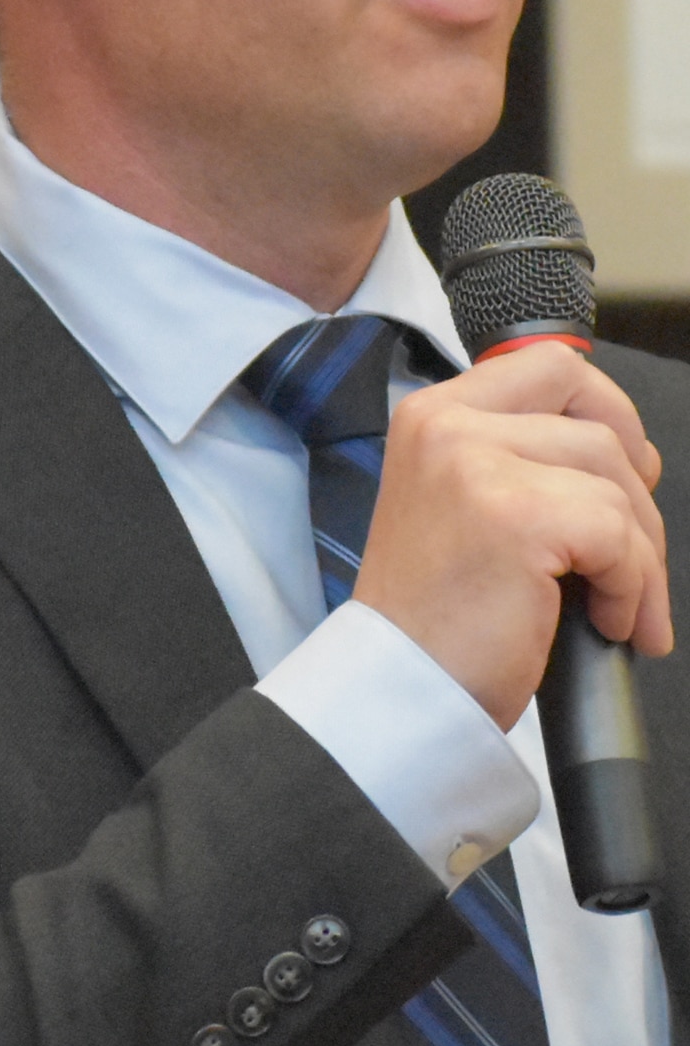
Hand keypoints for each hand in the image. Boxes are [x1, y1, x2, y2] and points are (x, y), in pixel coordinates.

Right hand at [356, 342, 669, 728]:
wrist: (403, 681)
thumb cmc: (437, 609)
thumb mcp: (461, 500)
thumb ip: (516, 456)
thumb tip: (620, 451)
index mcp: (432, 415)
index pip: (551, 364)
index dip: (607, 412)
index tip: (618, 471)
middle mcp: (446, 425)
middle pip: (600, 422)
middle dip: (637, 493)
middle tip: (627, 549)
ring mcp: (476, 464)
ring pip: (618, 481)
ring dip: (641, 555)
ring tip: (617, 604)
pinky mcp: (514, 516)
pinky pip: (619, 535)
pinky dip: (633, 587)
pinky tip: (606, 619)